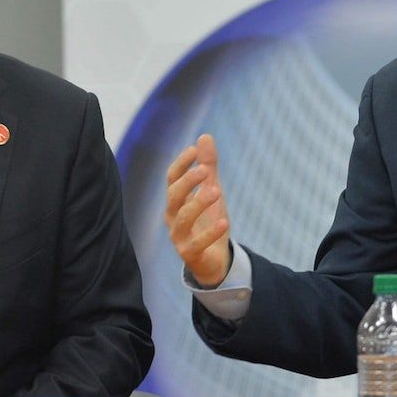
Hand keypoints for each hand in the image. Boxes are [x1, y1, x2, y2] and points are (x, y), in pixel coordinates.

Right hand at [165, 134, 231, 286]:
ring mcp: (179, 237)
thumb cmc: (208, 220)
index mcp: (176, 200)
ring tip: (216, 191)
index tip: (194, 150)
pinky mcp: (190, 254)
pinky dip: (210, 233)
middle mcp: (172, 217)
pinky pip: (197, 244)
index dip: (181, 164)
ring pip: (182, 218)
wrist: (213, 259)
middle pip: (173, 196)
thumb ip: (208, 165)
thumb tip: (205, 136)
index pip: (171, 178)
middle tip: (205, 170)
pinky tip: (224, 221)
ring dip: (198, 203)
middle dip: (188, 182)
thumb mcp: (211, 190)